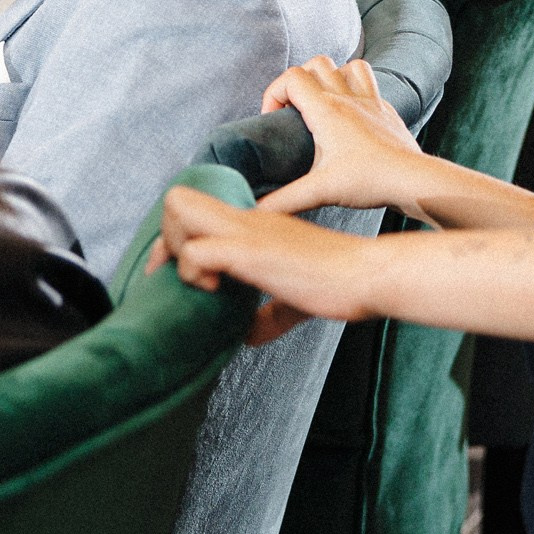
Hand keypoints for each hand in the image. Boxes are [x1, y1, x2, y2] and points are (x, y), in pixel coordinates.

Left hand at [157, 184, 379, 344]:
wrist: (367, 274)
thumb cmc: (340, 283)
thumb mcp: (294, 298)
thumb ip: (269, 314)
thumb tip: (248, 335)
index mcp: (253, 224)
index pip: (195, 209)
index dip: (178, 241)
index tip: (185, 277)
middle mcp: (244, 220)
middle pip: (176, 198)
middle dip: (165, 241)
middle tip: (181, 279)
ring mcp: (246, 232)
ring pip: (178, 210)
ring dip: (175, 251)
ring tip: (199, 282)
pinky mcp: (250, 252)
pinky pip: (197, 252)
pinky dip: (193, 274)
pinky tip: (216, 291)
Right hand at [257, 56, 430, 217]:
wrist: (412, 180)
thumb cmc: (369, 182)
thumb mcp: (320, 192)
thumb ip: (283, 201)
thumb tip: (254, 211)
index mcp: (327, 111)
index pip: (291, 78)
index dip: (274, 94)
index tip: (273, 121)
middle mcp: (347, 98)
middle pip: (315, 63)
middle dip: (298, 81)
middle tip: (295, 112)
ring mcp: (370, 100)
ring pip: (345, 65)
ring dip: (329, 76)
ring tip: (321, 103)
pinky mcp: (385, 109)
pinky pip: (368, 81)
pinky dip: (354, 85)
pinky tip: (350, 110)